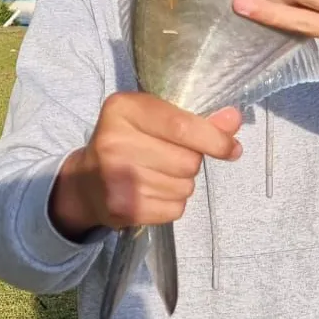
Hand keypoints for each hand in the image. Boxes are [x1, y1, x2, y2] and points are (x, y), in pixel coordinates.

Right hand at [49, 94, 241, 240]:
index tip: (233, 148)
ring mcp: (116, 179)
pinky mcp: (122, 209)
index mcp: (124, 109)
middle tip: (171, 157)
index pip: (182, 127)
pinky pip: (175, 209)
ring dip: (182, 183)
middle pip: (188, 161)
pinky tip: (152, 191)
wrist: (85, 182)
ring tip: (157, 174)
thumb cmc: (128, 140)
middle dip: (192, 162)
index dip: (215, 139)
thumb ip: (196, 119)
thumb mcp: (155, 117)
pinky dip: (172, 203)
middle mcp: (115, 142)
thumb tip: (233, 120)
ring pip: (184, 187)